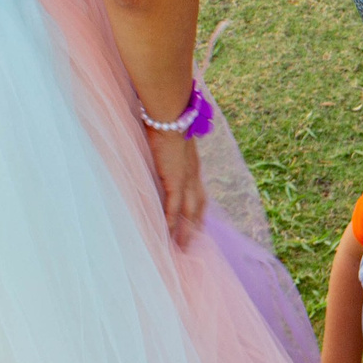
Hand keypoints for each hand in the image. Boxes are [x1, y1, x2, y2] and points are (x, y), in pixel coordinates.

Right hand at [145, 130, 206, 247]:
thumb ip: (171, 147)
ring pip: (189, 212)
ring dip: (185, 231)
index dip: (199, 207)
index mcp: (193, 164)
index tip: (198, 220)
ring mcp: (186, 180)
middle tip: (193, 242)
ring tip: (180, 247)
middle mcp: (194, 175)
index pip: (199, 191)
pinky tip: (167, 235)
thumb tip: (163, 147)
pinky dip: (172, 223)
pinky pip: (174, 208)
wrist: (171, 115)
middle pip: (199, 206)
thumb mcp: (173, 137)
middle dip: (196, 225)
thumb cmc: (168, 120)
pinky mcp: (175, 181)